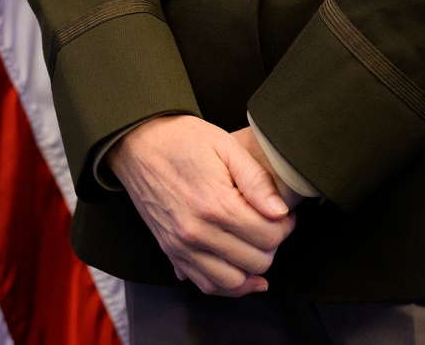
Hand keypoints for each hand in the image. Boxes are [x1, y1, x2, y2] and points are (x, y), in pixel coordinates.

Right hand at [109, 114, 294, 295]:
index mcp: (215, 204)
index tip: (285, 214)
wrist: (139, 144)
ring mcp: (182, 247)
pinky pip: (205, 285)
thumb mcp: (226, 146)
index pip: (267, 236)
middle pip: (255, 261)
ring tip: (259, 246)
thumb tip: (281, 211)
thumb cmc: (183, 140)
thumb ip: (256, 180)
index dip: (285, 226)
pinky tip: (241, 272)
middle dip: (273, 245)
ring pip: (232, 282)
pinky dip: (227, 285)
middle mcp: (197, 233)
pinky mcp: (171, 253)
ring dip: (253, 269)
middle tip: (274, 226)